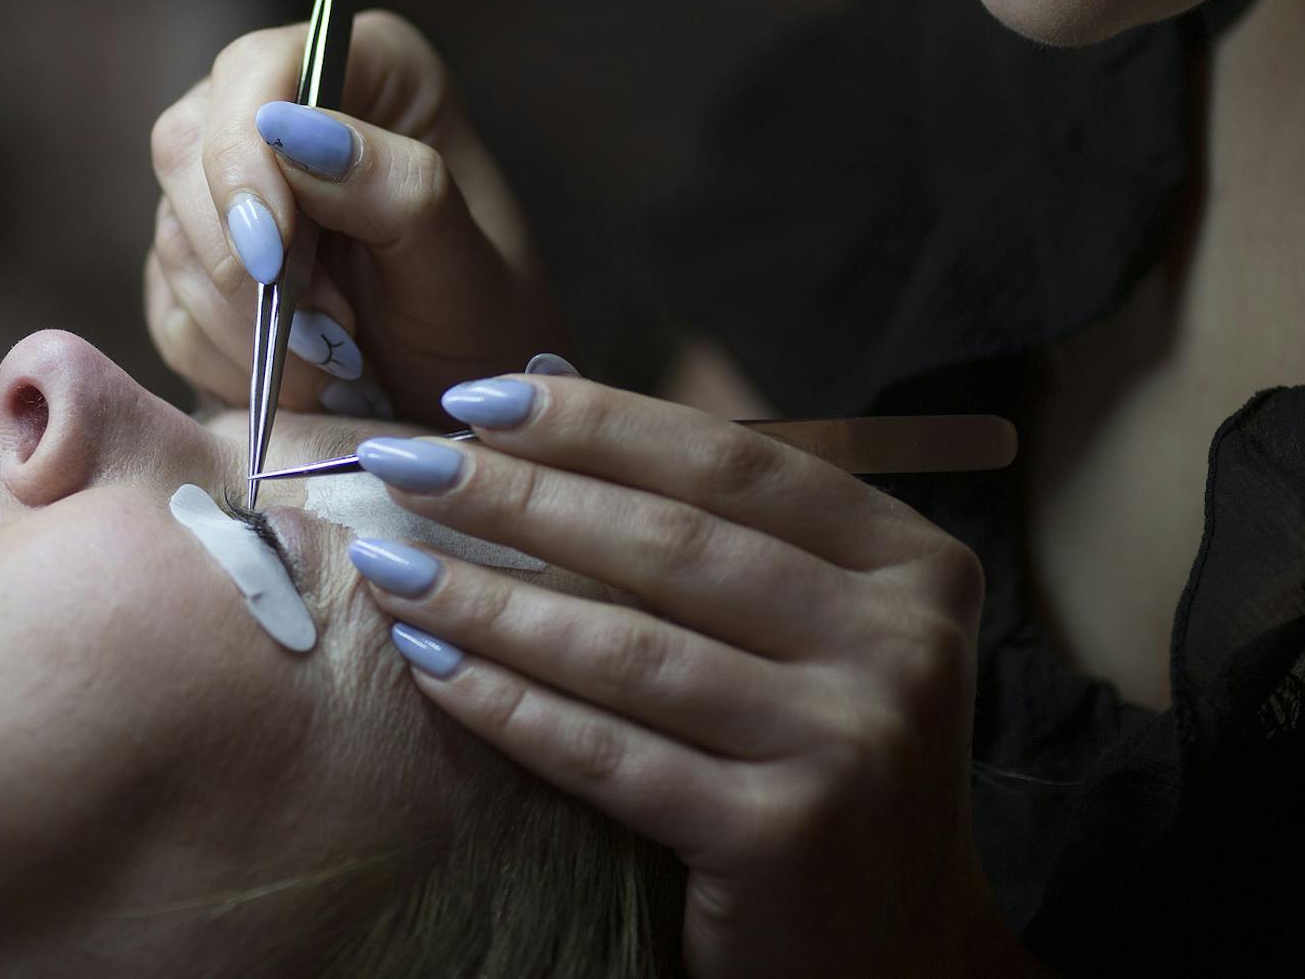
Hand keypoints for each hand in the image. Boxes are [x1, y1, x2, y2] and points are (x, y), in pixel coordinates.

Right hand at [146, 10, 568, 422]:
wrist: (472, 411)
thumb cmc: (488, 328)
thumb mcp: (463, 265)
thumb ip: (393, 188)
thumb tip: (288, 129)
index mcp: (369, 71)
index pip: (255, 72)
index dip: (241, 159)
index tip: (270, 256)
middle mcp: (290, 114)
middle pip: (186, 148)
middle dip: (241, 259)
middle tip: (323, 334)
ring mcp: (236, 192)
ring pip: (172, 236)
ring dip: (245, 324)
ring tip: (336, 368)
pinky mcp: (202, 268)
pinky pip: (169, 308)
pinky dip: (228, 361)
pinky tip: (303, 382)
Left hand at [344, 374, 1030, 978]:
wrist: (889, 942)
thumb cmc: (819, 751)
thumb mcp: (812, 621)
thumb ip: (710, 515)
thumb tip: (540, 382)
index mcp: (910, 563)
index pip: (731, 462)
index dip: (597, 422)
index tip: (480, 398)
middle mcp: (900, 644)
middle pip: (671, 543)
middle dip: (517, 495)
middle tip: (405, 467)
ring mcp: (851, 743)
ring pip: (628, 647)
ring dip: (489, 599)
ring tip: (394, 565)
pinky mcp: (784, 837)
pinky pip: (610, 754)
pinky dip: (508, 705)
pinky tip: (432, 666)